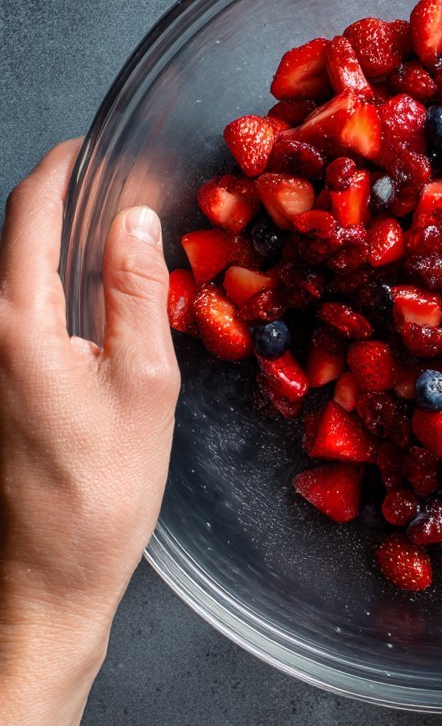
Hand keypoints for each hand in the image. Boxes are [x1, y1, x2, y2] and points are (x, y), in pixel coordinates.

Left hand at [0, 140, 179, 668]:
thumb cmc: (99, 496)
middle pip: (14, 238)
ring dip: (56, 247)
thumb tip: (136, 220)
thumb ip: (137, 293)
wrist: (48, 578)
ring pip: (14, 276)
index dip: (64, 168)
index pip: (29, 212)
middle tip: (119, 192)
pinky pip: (17, 314)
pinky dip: (51, 289)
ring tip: (114, 242)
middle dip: (61, 201)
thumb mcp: (144, 385)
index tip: (95, 147)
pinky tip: (94, 306)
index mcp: (16, 323)